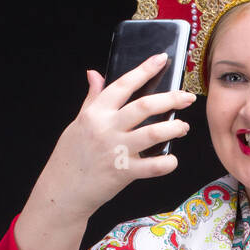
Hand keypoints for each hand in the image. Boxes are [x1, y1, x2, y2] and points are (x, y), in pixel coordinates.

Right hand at [37, 55, 195, 223]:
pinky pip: (154, 166)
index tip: (161, 59)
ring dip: (174, 128)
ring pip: (154, 133)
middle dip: (171, 99)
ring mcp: (116, 151)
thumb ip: (92, 98)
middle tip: (187, 98)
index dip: (144, 70)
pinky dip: (168, 162)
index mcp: (95, 113)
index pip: (123, 84)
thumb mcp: (78, 122)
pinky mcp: (124, 173)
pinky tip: (172, 159)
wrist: (63, 190)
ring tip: (182, 127)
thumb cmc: (71, 156)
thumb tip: (94, 74)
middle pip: (145, 106)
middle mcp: (107, 128)